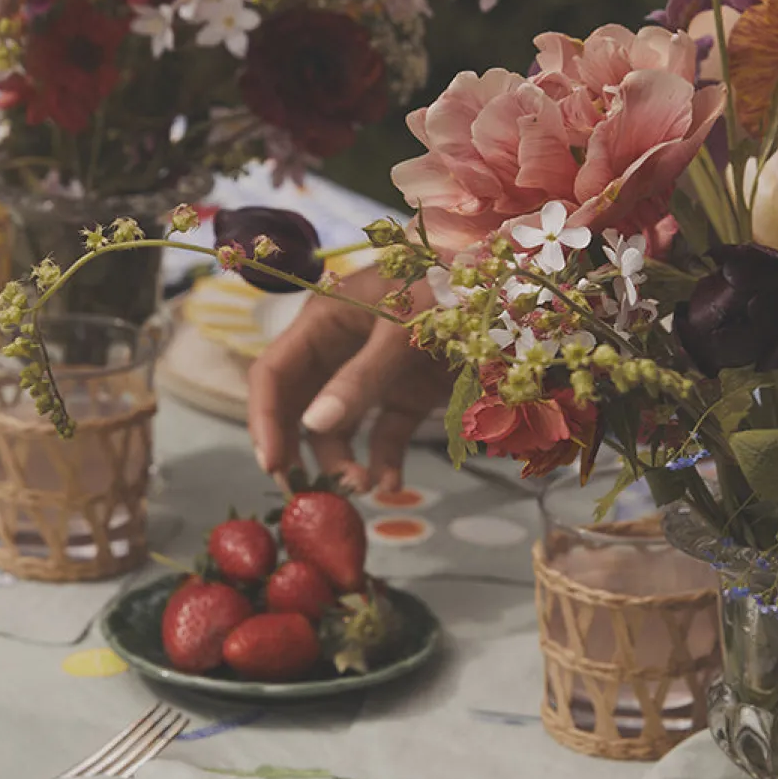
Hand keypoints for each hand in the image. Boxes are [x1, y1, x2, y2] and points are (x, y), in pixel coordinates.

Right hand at [247, 265, 450, 493]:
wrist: (513, 284)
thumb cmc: (450, 285)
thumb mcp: (401, 329)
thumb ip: (360, 378)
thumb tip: (314, 425)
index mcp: (324, 321)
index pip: (274, 374)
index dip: (264, 419)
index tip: (273, 466)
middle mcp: (341, 348)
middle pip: (299, 406)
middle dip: (298, 451)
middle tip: (303, 494)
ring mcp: (374, 373)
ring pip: (339, 427)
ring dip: (342, 462)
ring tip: (360, 490)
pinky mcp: (409, 393)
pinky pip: (384, 434)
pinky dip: (384, 461)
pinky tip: (390, 486)